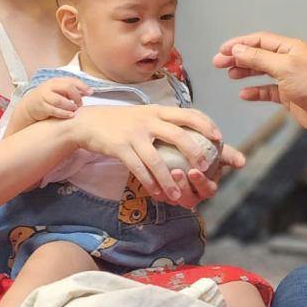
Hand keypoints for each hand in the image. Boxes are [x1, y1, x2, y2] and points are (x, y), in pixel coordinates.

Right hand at [20, 77, 91, 121]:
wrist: (30, 106)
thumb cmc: (48, 98)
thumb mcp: (59, 91)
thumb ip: (72, 91)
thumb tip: (88, 92)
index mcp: (56, 81)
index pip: (72, 80)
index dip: (83, 86)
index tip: (91, 93)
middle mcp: (50, 86)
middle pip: (67, 87)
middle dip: (77, 96)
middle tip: (80, 104)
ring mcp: (45, 96)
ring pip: (60, 100)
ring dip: (70, 105)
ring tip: (74, 109)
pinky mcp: (42, 107)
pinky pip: (55, 110)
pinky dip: (64, 113)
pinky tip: (70, 115)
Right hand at [69, 105, 242, 203]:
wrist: (86, 122)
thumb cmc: (120, 122)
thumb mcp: (143, 114)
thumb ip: (163, 122)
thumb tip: (189, 133)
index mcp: (157, 110)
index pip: (188, 113)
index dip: (206, 124)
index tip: (219, 138)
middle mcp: (148, 119)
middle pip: (178, 134)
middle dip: (194, 152)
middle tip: (205, 167)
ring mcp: (134, 134)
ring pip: (158, 159)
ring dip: (170, 180)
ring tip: (180, 195)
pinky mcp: (120, 147)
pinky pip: (139, 169)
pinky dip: (150, 183)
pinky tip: (157, 194)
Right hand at [214, 32, 306, 134]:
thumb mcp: (284, 68)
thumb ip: (259, 58)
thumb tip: (237, 50)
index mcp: (290, 48)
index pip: (259, 41)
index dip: (240, 44)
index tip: (222, 50)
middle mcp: (288, 60)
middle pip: (258, 55)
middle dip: (238, 58)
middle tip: (217, 63)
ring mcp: (288, 78)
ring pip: (261, 71)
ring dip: (244, 72)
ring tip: (230, 75)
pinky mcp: (288, 95)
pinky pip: (267, 91)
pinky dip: (255, 91)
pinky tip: (244, 94)